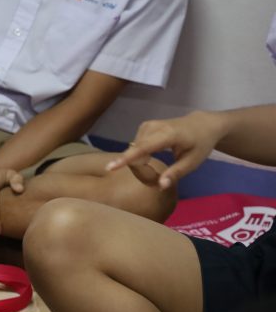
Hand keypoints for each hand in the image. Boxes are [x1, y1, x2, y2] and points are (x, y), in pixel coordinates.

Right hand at [105, 111, 225, 189]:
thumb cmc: (200, 144)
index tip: (110, 167)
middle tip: (156, 182)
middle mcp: (153, 127)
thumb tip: (160, 186)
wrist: (202, 124)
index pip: (143, 148)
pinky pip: (135, 147)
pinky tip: (149, 160)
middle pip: (135, 153)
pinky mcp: (143, 127)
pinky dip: (139, 157)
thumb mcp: (193, 162)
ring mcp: (146, 126)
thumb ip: (176, 173)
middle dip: (141, 170)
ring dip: (140, 165)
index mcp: (168, 135)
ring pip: (133, 151)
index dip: (126, 159)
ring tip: (154, 171)